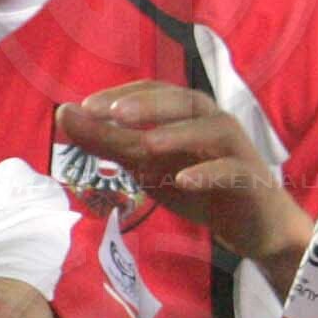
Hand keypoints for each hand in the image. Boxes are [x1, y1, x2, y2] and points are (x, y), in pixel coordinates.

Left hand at [54, 85, 311, 270]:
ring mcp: (236, 148)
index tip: (87, 107)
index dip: (123, 94)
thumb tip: (64, 113)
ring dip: (178, 134)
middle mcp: (213, 122)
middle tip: (113, 112)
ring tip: (146, 145)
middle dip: (150, 105)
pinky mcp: (250, 179)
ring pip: (212, 130)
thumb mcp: (146, 164)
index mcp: (187, 114)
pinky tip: (184, 180)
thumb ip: (108, 140)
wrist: (253, 225)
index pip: (156, 91)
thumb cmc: (197, 184)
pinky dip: (209, 172)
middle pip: (185, 102)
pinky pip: (232, 170)